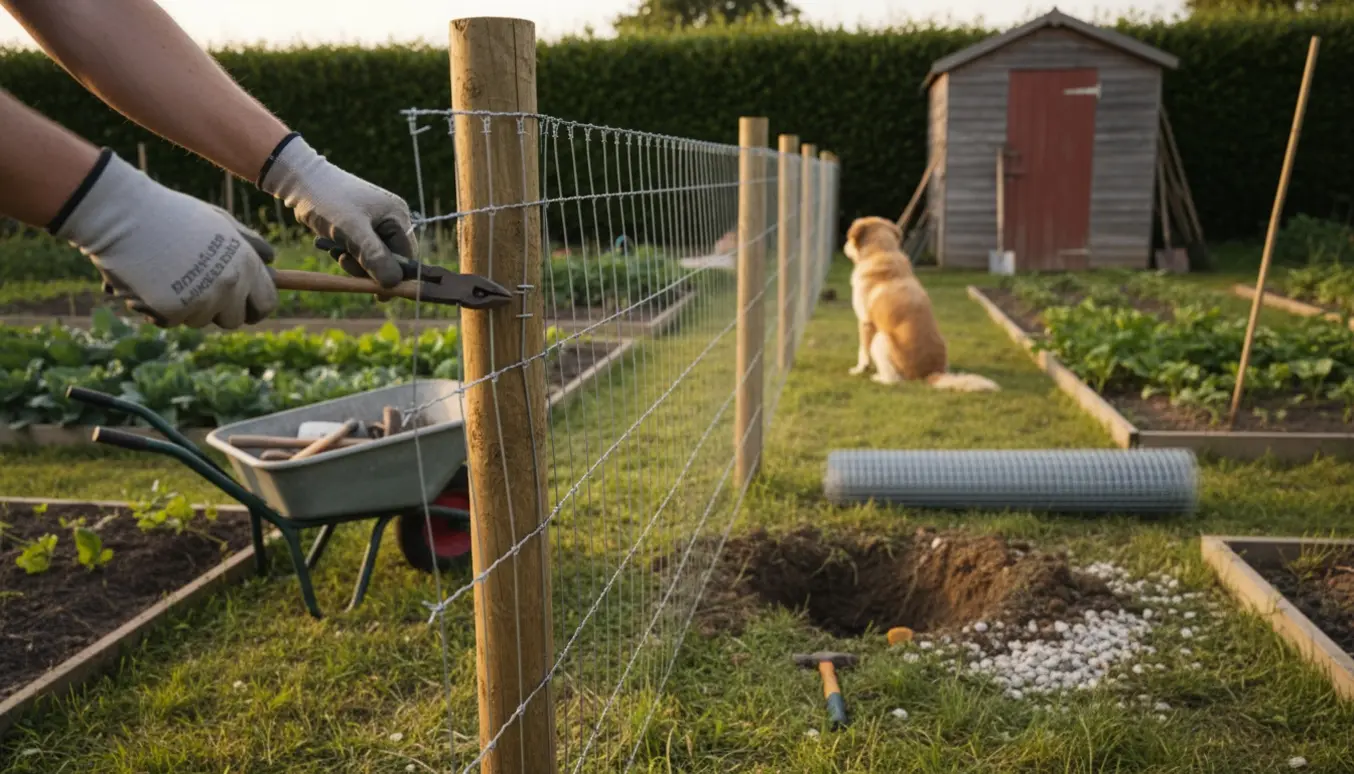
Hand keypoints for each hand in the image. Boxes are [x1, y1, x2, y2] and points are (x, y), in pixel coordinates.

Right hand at [53, 151, 278, 328]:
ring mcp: (204, 299)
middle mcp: (231, 284)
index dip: (254, 309)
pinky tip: (148, 283)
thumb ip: (248, 243)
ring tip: (168, 275)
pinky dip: (159, 310)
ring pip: (200, 321)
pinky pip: (171, 322)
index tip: (241, 308)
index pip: (267, 303)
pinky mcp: (174, 310)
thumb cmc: (171, 214)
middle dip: (218, 312)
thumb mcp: (219, 221)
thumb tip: (272, 260)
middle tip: (195, 292)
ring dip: (186, 307)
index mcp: (246, 263)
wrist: (124, 213)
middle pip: (235, 320)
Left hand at [259, 134, 416, 287]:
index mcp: (398, 216)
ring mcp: (377, 223)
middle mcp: (392, 219)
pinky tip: (332, 244)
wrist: (300, 180)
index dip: (393, 277)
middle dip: (367, 266)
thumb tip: (393, 284)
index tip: (376, 294)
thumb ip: (374, 256)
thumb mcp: (351, 230)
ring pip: (373, 258)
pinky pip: (361, 250)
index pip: (407, 258)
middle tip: (342, 260)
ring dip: (354, 261)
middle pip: (390, 259)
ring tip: (334, 250)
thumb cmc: (327, 200)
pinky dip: (348, 252)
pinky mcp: (361, 226)